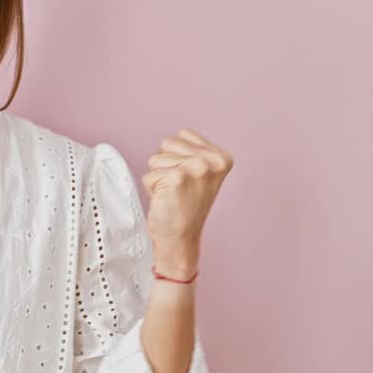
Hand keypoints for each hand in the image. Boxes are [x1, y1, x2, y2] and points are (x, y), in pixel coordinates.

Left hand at [140, 128, 233, 269]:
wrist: (181, 238)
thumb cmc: (185, 205)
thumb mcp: (201, 173)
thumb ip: (194, 151)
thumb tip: (180, 134)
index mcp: (223, 157)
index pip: (183, 134)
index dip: (178, 156)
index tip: (188, 179)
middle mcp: (213, 161)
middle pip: (168, 142)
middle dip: (166, 164)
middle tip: (178, 187)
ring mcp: (197, 168)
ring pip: (156, 157)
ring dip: (158, 176)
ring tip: (172, 193)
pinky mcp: (178, 177)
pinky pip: (149, 174)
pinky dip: (151, 187)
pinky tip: (166, 200)